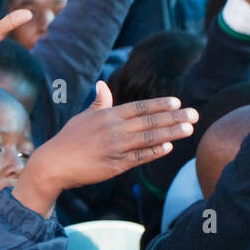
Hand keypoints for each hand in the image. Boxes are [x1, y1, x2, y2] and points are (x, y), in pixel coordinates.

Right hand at [13, 85, 195, 215]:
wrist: (54, 163)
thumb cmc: (69, 139)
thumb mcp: (83, 117)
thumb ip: (99, 103)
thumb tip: (103, 84)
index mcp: (108, 115)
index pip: (139, 107)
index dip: (159, 105)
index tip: (177, 102)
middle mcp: (114, 129)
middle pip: (150, 121)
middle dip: (174, 117)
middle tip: (195, 114)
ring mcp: (116, 147)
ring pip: (149, 138)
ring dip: (171, 133)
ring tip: (189, 129)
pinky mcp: (116, 165)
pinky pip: (140, 157)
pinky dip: (155, 151)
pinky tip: (168, 147)